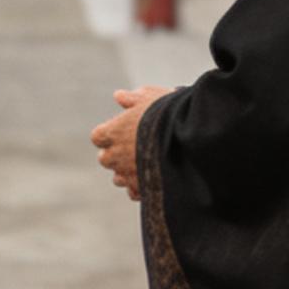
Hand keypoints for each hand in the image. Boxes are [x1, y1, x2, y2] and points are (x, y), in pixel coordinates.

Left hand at [90, 85, 174, 199]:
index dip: (110, 133)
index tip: (123, 130)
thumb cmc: (168, 113)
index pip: (99, 137)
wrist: (189, 137)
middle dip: (117, 154)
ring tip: (147, 162)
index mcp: (111, 133)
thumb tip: (119, 96)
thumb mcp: (150, 97)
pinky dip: (140, 187)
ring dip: (127, 172)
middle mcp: (114, 156)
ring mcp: (127, 174)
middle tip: (135, 146)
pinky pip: (134, 192)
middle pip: (106, 158)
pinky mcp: (142, 189)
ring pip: (119, 178)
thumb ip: (132, 98)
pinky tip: (153, 177)